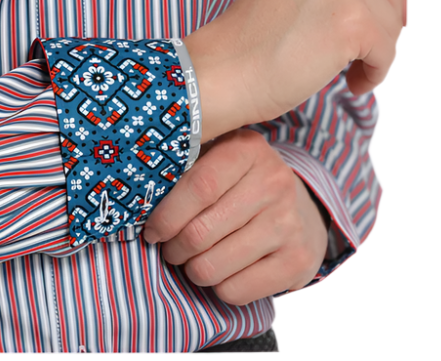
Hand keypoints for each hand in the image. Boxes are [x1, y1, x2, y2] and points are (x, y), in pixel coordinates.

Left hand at [142, 130, 327, 304]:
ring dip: (192, 270)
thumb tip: (137, 195)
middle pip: (200, 232)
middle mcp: (273, 182)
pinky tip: (223, 271)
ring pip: (213, 267)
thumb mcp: (218, 159)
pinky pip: (236, 291)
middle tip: (170, 248)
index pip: (198, 186)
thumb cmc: (241, 183)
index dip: (167, 215)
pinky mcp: (297, 261)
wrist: (302, 211)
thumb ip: (186, 167)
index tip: (151, 230)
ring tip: (194, 259)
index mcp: (247, 149)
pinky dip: (218, 287)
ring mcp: (288, 223)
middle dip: (173, 248)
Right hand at [184, 0, 405, 139]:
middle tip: (364, 50)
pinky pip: (387, 50)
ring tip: (348, 69)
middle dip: (385, 21)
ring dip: (377, 50)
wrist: (226, 67)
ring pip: (392, 20)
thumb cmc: (254, 34)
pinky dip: (375, 72)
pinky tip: (351, 82)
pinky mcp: (353, 20)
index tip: (373, 21)